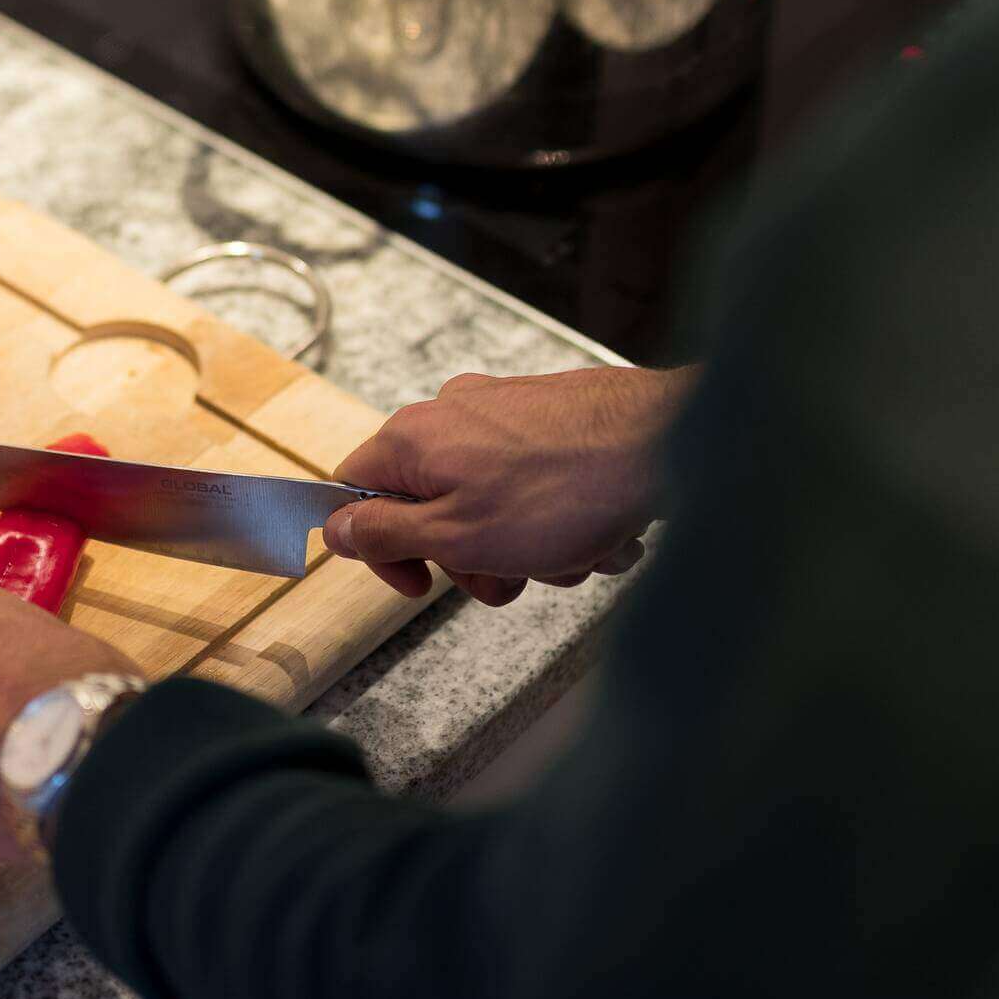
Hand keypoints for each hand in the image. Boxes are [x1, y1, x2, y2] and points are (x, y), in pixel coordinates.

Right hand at [323, 366, 689, 605]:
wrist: (663, 441)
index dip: (380, 549)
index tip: (419, 584)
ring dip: (527, 547)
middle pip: (429, 504)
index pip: (354, 493)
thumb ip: (387, 534)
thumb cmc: (562, 490)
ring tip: (570, 553)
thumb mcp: (457, 535)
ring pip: (490, 504)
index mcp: (413, 439)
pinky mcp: (549, 420)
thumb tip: (335, 530)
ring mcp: (503, 414)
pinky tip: (596, 532)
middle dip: (471, 557)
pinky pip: (534, 486)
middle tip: (508, 577)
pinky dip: (560, 519)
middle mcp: (452, 415)